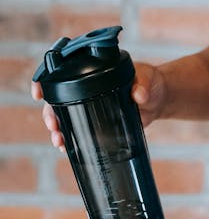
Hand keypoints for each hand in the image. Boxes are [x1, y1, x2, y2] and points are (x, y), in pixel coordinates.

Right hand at [31, 61, 167, 151]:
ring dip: (57, 128)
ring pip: (64, 115)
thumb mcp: (148, 79)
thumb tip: (139, 95)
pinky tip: (66, 148)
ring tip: (59, 141)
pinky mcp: (96, 120)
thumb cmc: (152, 82)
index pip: (63, 71)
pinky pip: (76, 128)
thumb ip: (144, 85)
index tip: (39, 92)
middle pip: (58, 97)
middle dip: (50, 112)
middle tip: (54, 125)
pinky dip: (69, 138)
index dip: (45, 80)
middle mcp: (87, 86)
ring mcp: (90, 103)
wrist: (159, 99)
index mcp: (94, 70)